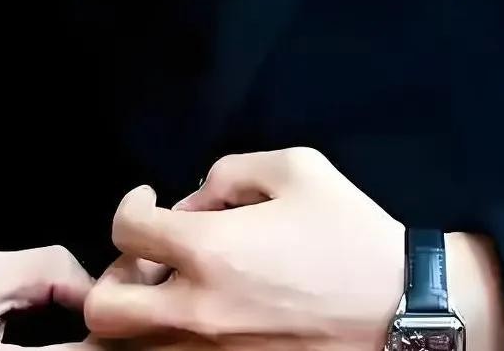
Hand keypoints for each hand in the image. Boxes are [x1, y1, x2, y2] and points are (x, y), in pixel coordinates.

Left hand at [80, 146, 403, 350]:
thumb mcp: (297, 169)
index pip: (125, 230)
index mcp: (210, 251)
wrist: (401, 312)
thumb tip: (194, 200)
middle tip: (145, 262)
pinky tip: (199, 320)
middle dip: (111, 279)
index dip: (129, 206)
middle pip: (103, 310)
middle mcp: (198, 312)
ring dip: (135, 320)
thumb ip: (231, 170)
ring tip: (165, 297)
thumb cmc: (351, 235)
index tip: (147, 201)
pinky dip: (167, 343)